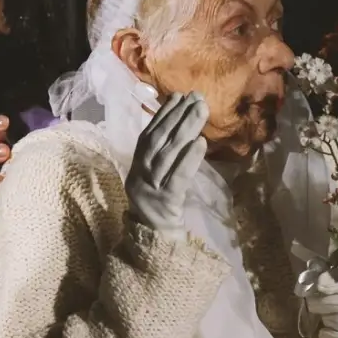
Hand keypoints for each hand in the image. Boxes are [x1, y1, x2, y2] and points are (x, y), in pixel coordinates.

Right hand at [125, 92, 207, 233]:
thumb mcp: (158, 177)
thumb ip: (164, 154)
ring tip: (201, 111)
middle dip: (178, 116)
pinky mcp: (165, 202)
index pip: (149, 134)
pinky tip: (201, 143)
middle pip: (159, 140)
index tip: (179, 95)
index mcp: (136, 166)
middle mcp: (139, 174)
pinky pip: (178, 178)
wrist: (156, 241)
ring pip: (167, 154)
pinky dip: (189, 159)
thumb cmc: (162, 205)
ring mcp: (151, 188)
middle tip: (197, 97)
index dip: (162, 114)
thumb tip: (182, 122)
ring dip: (185, 129)